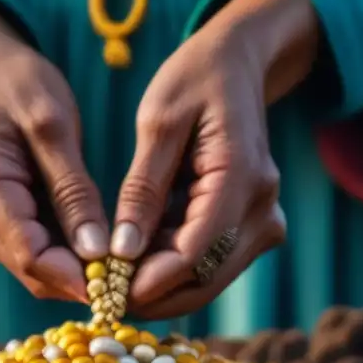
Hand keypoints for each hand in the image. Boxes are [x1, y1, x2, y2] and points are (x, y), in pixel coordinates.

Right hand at [0, 0, 108, 301]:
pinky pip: (42, 253)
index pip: (33, 256)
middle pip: (37, 272)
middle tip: (144, 275)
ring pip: (41, 270)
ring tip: (135, 259)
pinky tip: (111, 244)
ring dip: (84, 270)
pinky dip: (75, 255)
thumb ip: (73, 191)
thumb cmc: (22, 88)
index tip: (128, 282)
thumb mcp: (53, 128)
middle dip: (87, 279)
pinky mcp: (1, 229)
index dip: (79, 278)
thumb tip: (95, 252)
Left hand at [111, 0, 319, 318]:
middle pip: (205, 278)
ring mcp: (263, 221)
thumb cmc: (195, 80)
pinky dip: (171, 268)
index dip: (150, 281)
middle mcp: (262, 208)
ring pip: (208, 278)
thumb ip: (142, 189)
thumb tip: (122, 251)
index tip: (104, 293)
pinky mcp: (252, 227)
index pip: (195, 252)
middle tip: (99, 298)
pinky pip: (210, 262)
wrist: (240, 64)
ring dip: (160, 286)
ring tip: (109, 281)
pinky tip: (133, 262)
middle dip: (152, 294)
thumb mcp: (158, 124)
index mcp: (241, 177)